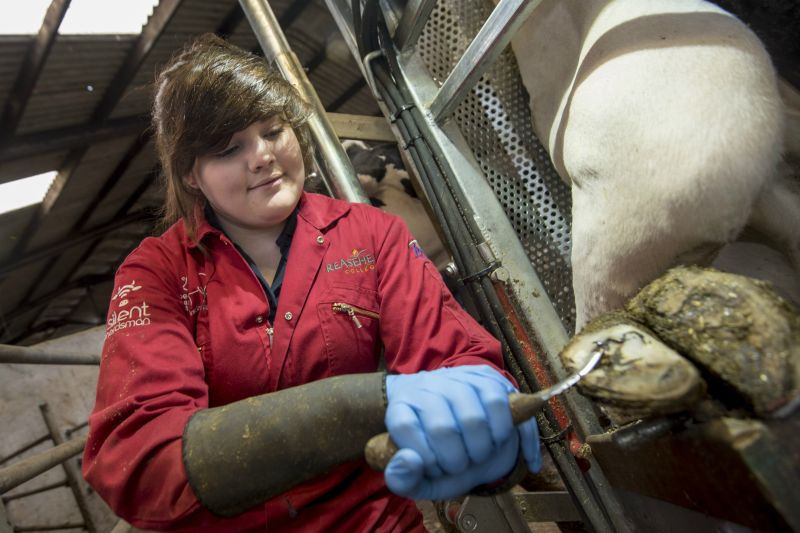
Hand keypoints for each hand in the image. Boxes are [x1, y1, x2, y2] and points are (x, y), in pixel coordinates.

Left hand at [384, 365, 540, 499]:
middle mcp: (424, 387)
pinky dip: (500, 433)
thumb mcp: (420, 479)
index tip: (434, 468)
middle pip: (442, 428)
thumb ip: (403, 480)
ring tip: (476, 455)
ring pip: (472, 418)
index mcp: (399, 408)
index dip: (424, 457)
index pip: (403, 426)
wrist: (468, 438)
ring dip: (480, 450)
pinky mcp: (484, 377)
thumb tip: (409, 461)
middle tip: (459, 466)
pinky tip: (494, 441)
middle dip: (456, 461)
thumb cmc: (441, 460)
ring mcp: (455, 379)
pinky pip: (496, 404)